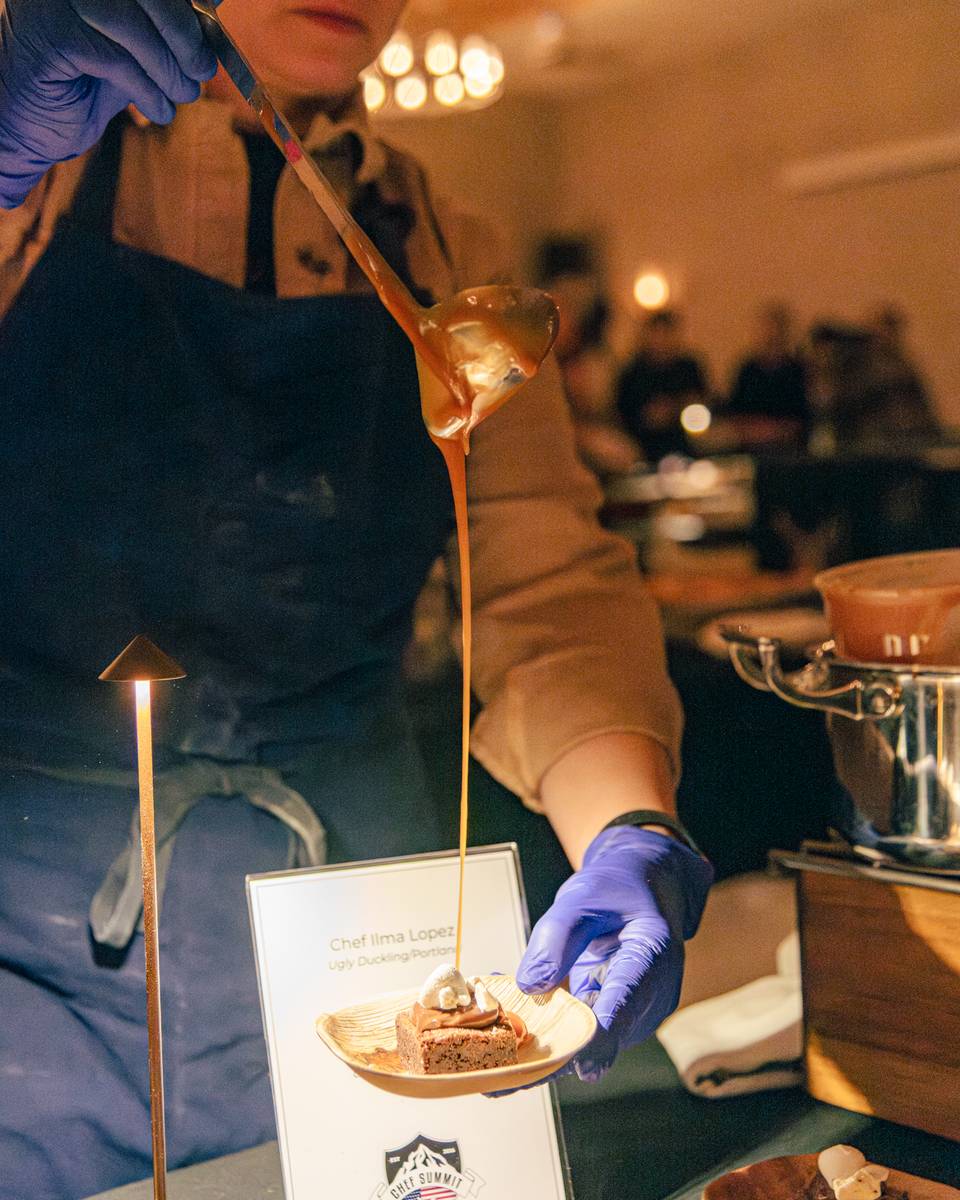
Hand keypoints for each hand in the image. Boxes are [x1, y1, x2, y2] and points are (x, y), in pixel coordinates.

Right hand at [0, 0, 218, 206]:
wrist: (33, 125)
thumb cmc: (84, 83)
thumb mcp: (134, 52)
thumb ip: (165, 27)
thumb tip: (211, 2)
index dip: (186, 5)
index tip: (211, 30)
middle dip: (184, 36)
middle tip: (202, 70)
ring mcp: (55, 3)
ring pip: (133, 27)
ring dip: (168, 69)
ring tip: (182, 95)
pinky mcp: (51, 36)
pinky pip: (116, 60)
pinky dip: (147, 90)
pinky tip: (158, 109)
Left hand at [516, 825, 712, 1080]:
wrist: (638, 891)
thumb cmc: (615, 889)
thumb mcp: (583, 896)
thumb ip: (557, 938)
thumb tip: (529, 986)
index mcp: (652, 954)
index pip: (626, 1001)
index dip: (598, 1036)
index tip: (572, 1061)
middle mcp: (650, 995)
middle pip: (600, 1039)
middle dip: (549, 1060)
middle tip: (497, 1077)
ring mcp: (632, 1014)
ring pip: (584, 1044)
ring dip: (537, 1048)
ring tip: (485, 1049)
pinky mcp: (612, 1021)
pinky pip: (576, 1033)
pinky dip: (541, 1031)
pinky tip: (502, 1023)